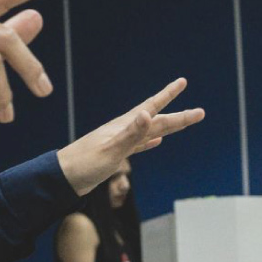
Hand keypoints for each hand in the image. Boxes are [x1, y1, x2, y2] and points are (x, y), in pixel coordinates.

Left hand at [56, 78, 204, 195]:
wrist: (62, 179)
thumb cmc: (84, 165)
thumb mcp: (110, 150)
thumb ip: (130, 134)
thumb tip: (148, 114)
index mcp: (124, 126)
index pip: (153, 108)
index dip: (169, 95)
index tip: (183, 81)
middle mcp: (123, 130)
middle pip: (157, 119)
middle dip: (178, 115)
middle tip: (199, 111)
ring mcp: (119, 141)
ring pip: (149, 131)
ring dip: (167, 126)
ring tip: (180, 121)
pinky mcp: (115, 154)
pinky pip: (138, 144)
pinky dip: (149, 141)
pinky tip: (156, 141)